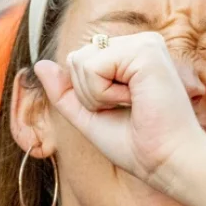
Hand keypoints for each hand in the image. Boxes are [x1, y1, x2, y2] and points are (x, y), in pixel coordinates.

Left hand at [35, 32, 205, 191]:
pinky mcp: (146, 49)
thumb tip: (39, 63)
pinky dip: (104, 93)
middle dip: (88, 94)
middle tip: (125, 109)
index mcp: (130, 56)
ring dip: (96, 95)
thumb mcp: (88, 116)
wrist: (165, 161)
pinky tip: (135, 100)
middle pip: (76, 59)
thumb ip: (64, 91)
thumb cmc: (135, 144)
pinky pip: (92, 67)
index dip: (86, 95)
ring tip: (132, 104)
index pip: (78, 62)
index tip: (120, 110)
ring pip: (81, 62)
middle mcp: (138, 44)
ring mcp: (144, 44)